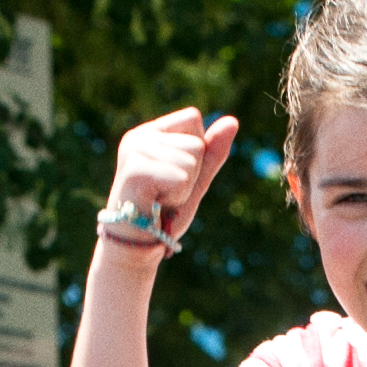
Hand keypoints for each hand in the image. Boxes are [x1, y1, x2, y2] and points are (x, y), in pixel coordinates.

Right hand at [103, 110, 241, 250]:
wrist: (136, 247)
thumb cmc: (164, 214)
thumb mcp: (195, 179)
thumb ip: (212, 152)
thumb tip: (232, 121)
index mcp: (150, 133)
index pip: (192, 118)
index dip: (196, 151)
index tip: (174, 175)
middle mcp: (138, 137)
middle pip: (196, 142)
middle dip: (191, 175)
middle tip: (165, 194)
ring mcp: (134, 151)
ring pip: (191, 160)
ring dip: (183, 189)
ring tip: (159, 200)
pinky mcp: (134, 170)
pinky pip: (181, 178)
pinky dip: (176, 197)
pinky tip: (155, 204)